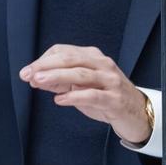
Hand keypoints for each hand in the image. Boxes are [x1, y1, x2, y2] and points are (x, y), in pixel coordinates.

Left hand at [19, 44, 150, 144]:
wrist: (137, 113)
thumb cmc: (107, 97)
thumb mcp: (82, 86)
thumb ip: (60, 82)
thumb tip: (36, 78)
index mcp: (93, 57)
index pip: (64, 51)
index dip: (43, 59)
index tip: (29, 71)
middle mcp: (102, 65)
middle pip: (70, 59)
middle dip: (46, 65)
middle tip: (28, 73)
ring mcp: (110, 81)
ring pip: (81, 74)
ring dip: (57, 76)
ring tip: (39, 80)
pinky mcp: (114, 99)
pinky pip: (92, 95)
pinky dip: (74, 96)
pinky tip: (60, 100)